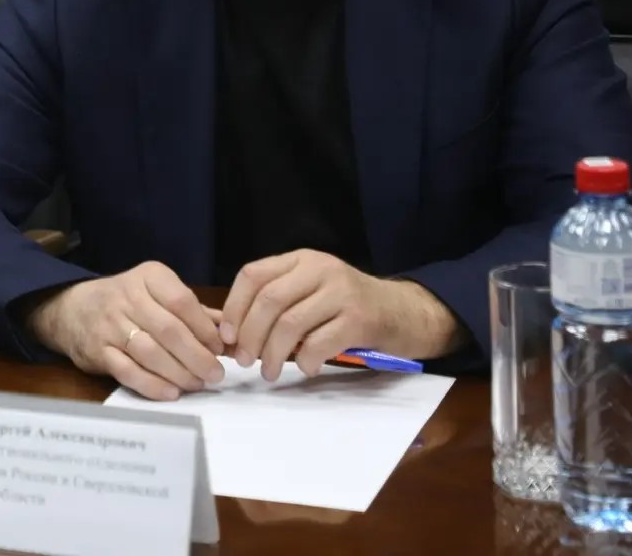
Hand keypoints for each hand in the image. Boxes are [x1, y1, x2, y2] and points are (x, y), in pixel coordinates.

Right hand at [25, 262, 225, 401]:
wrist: (72, 308)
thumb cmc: (127, 302)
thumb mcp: (159, 293)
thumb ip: (196, 313)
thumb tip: (234, 337)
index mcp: (149, 277)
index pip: (182, 302)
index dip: (205, 329)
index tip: (221, 349)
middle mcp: (127, 297)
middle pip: (169, 330)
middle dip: (197, 356)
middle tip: (216, 374)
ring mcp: (110, 324)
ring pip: (150, 352)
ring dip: (179, 372)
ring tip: (197, 384)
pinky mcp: (97, 350)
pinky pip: (128, 371)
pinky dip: (152, 384)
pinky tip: (171, 392)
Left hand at [219, 249, 463, 380]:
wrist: (404, 312)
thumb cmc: (347, 306)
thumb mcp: (311, 290)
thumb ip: (278, 303)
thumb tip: (232, 335)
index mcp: (301, 259)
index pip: (253, 275)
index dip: (234, 307)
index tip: (227, 337)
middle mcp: (320, 269)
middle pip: (269, 300)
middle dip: (250, 335)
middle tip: (245, 361)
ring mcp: (342, 292)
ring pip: (291, 324)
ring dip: (273, 354)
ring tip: (268, 372)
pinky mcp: (360, 319)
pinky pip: (320, 343)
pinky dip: (305, 361)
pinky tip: (305, 368)